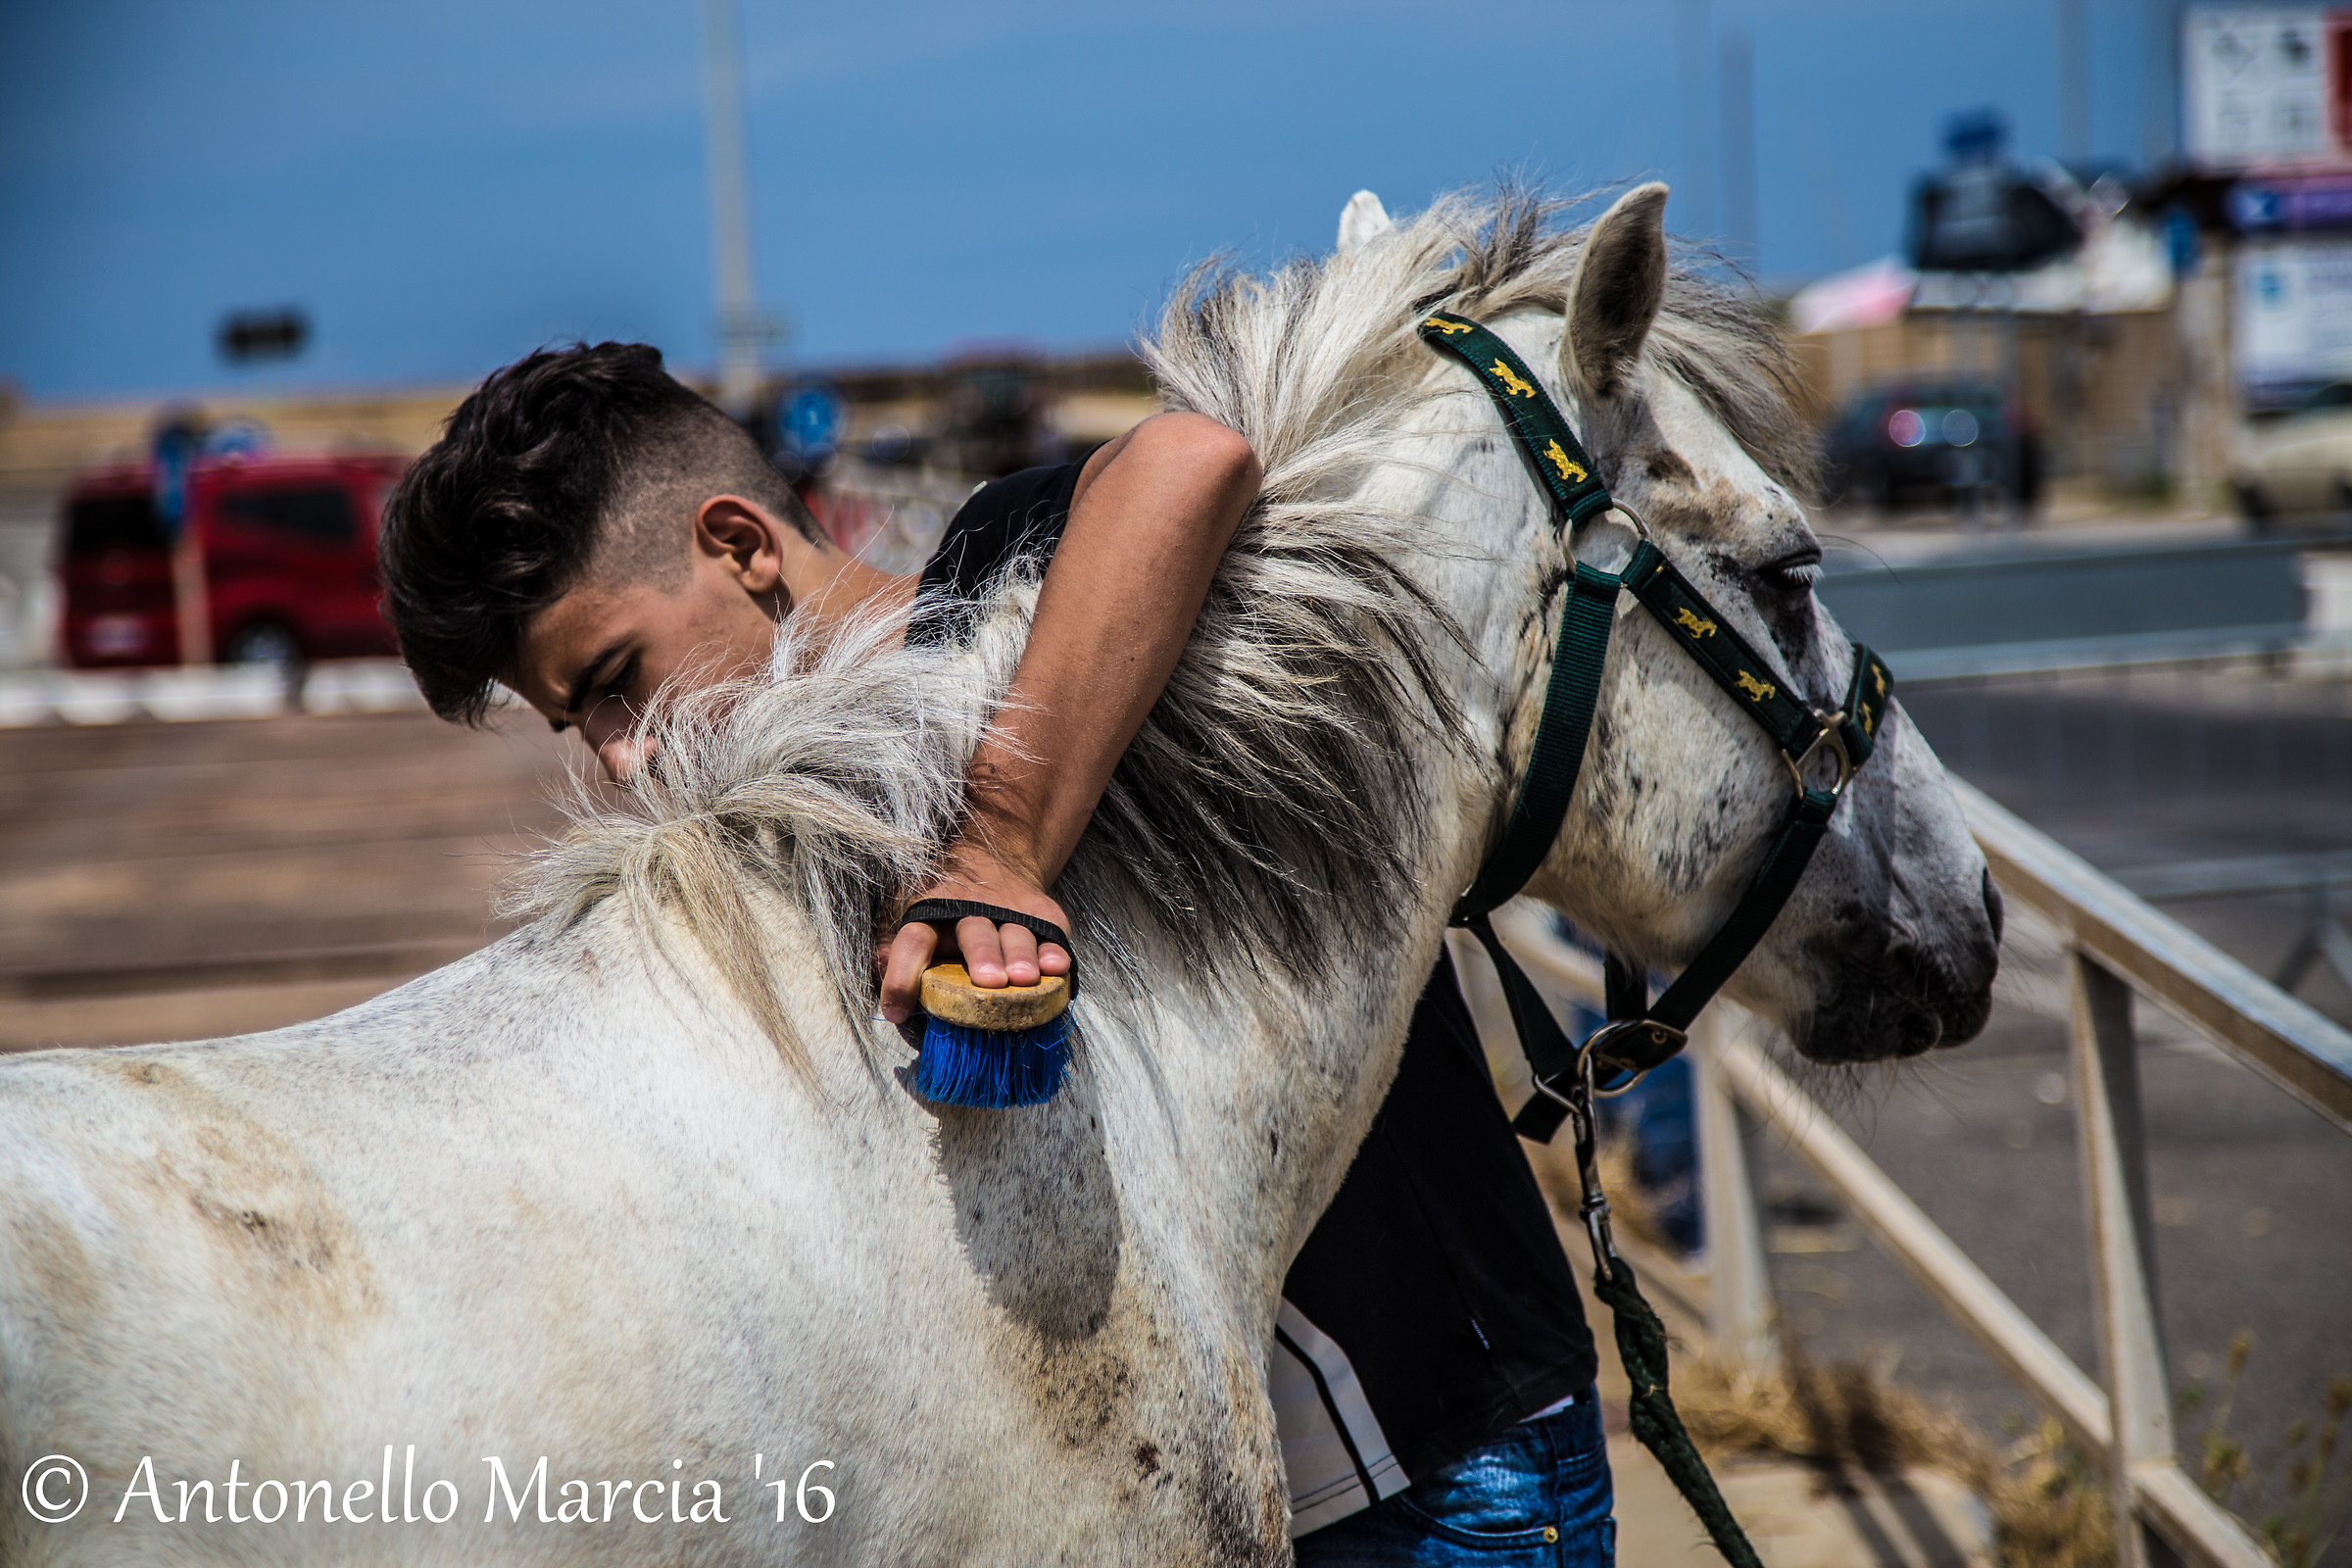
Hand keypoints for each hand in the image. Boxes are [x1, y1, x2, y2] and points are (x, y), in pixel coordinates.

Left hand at [877, 842, 1070, 1023]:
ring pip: (1016, 934)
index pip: (913, 941)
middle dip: (982, 955)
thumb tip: (885, 986)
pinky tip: (1056, 967)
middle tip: (988, 981)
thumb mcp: (909, 917)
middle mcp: (971, 910)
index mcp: (930, 914)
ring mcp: (1010, 910)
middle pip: (974, 932)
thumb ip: (896, 954)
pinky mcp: (1042, 914)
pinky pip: (1051, 933)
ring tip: (1023, 979)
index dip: (902, 975)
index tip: (897, 1011)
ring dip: (1021, 956)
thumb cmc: (945, 908)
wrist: (996, 861)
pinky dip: (1054, 950)